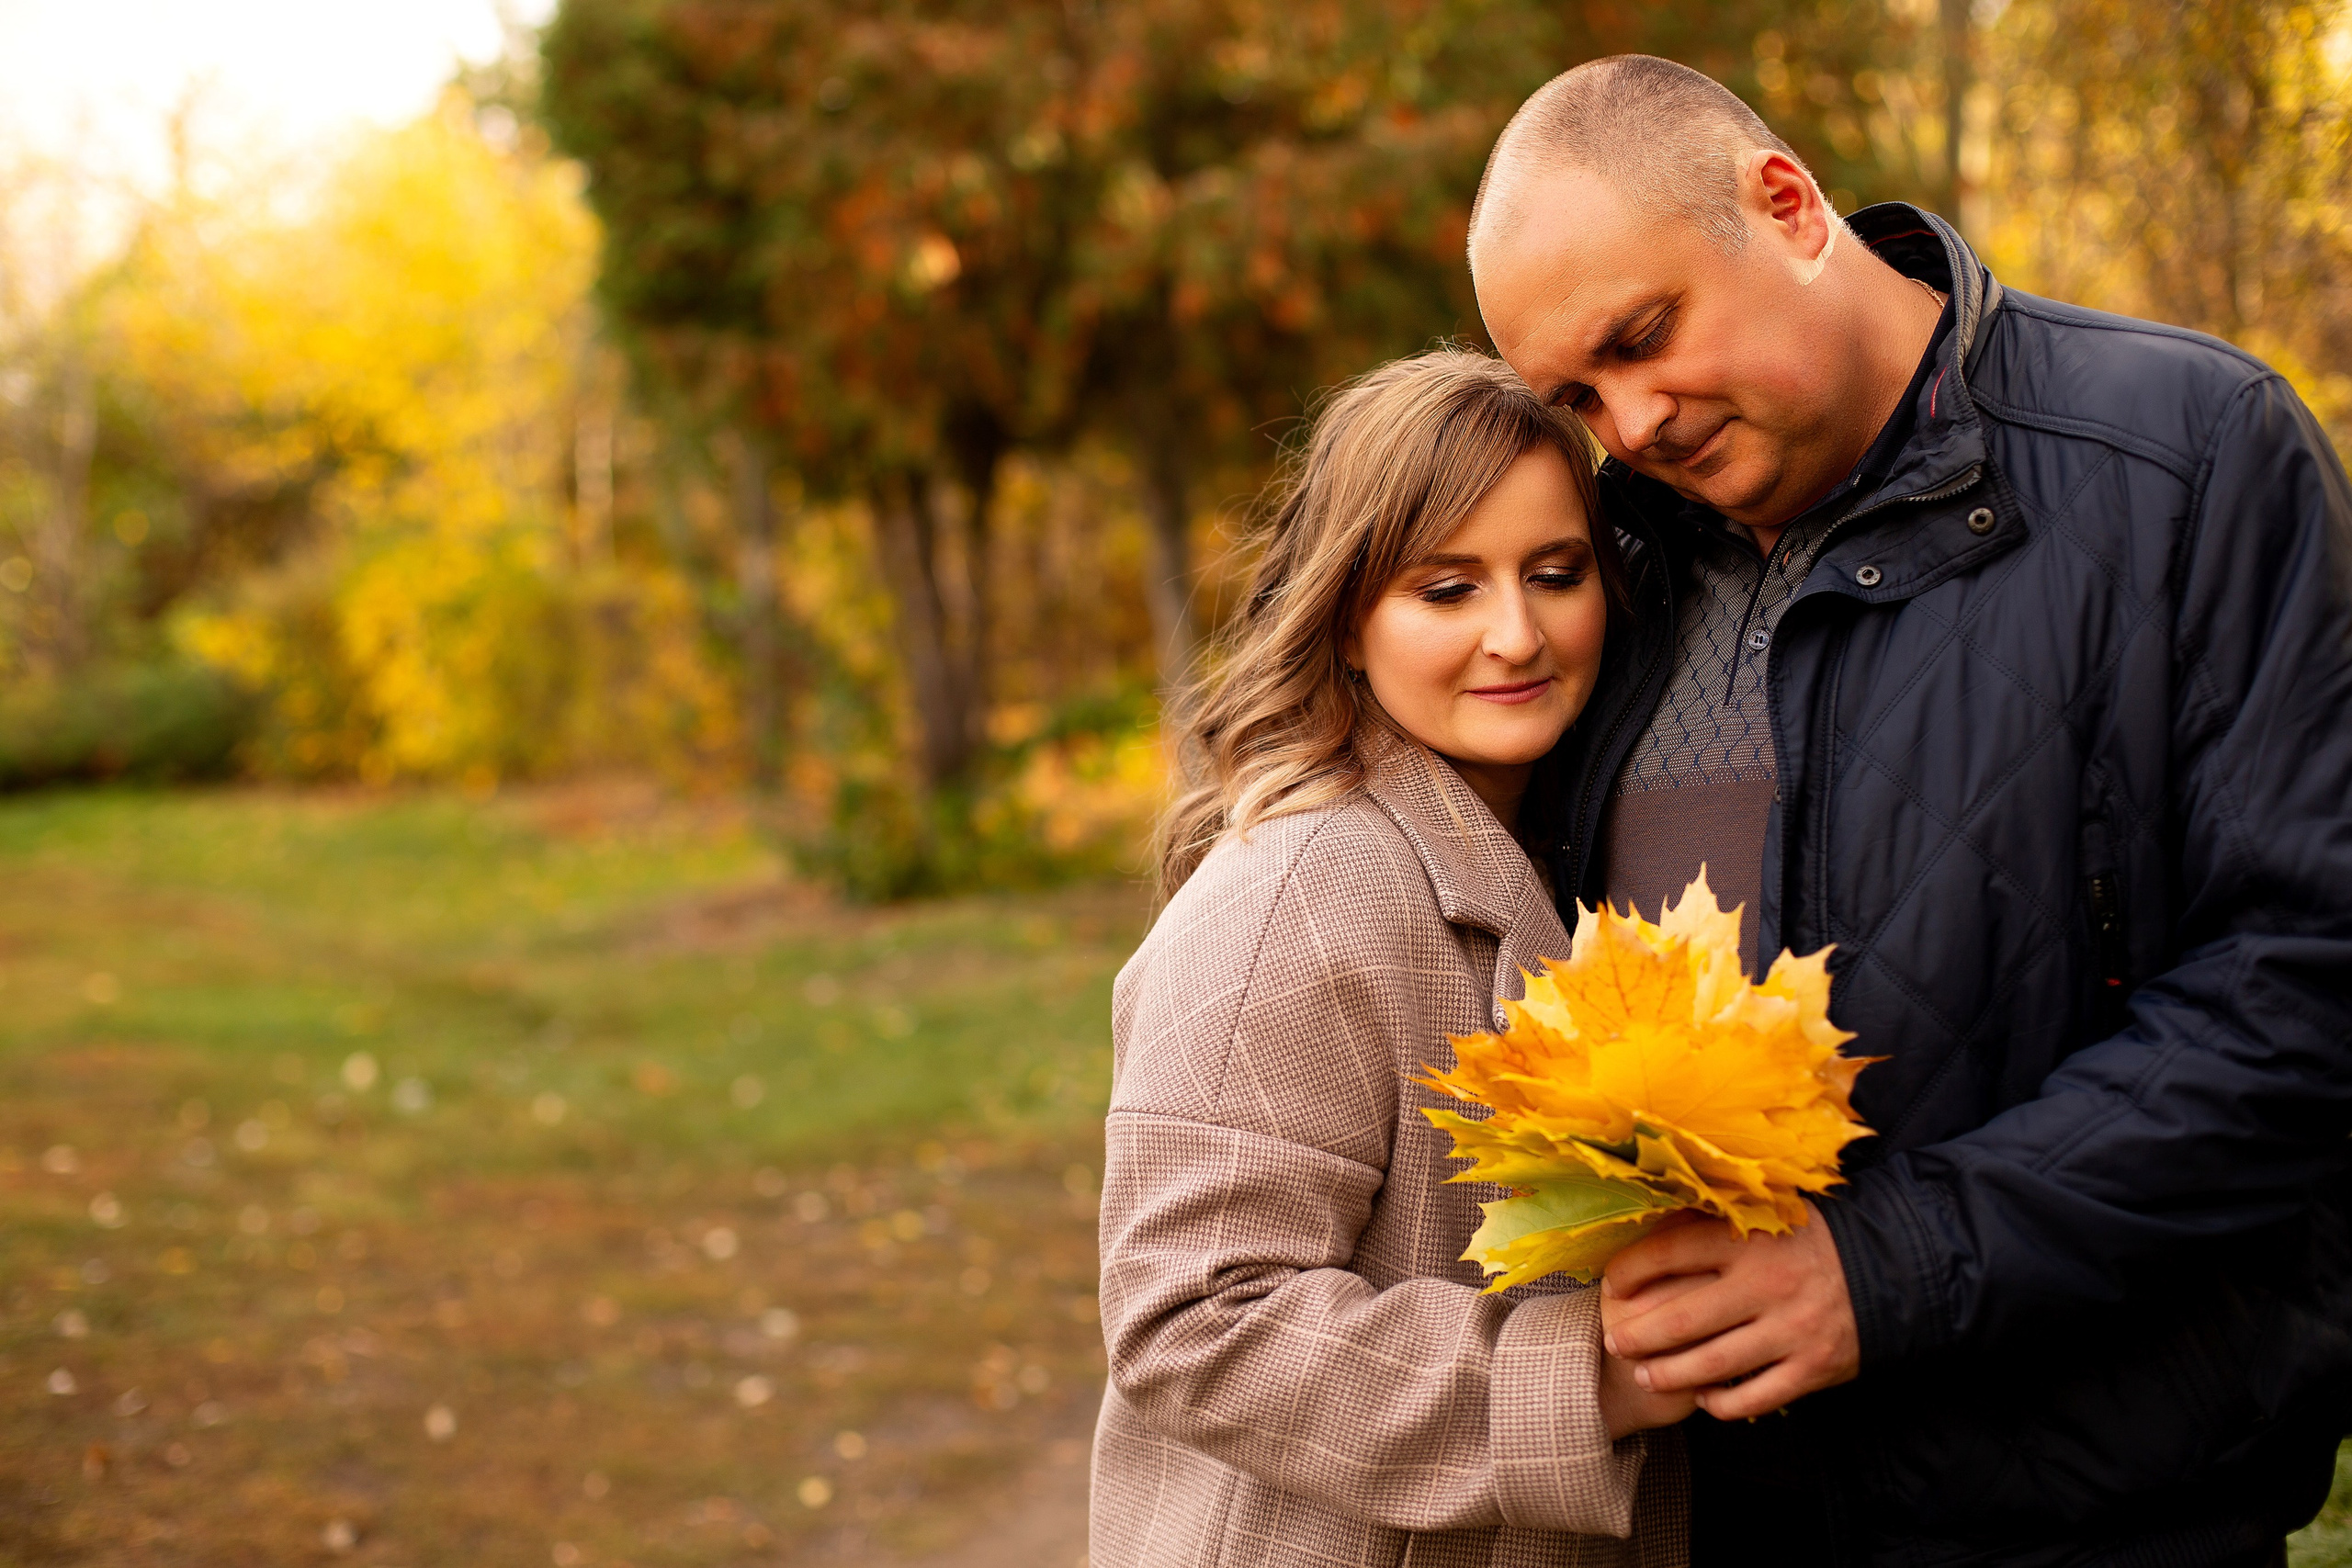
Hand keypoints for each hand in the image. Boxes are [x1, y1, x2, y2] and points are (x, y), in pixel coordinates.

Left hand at [1599, 1205, 1859, 1422]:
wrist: (1892, 1268)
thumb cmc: (1811, 1237)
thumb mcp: (1764, 1211)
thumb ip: (1713, 1219)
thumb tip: (1645, 1219)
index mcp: (1748, 1237)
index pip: (1669, 1253)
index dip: (1629, 1270)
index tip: (1611, 1284)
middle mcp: (1766, 1285)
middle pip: (1681, 1320)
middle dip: (1638, 1336)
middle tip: (1615, 1341)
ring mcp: (1791, 1330)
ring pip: (1712, 1365)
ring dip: (1669, 1374)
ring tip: (1647, 1374)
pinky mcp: (1814, 1367)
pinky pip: (1754, 1397)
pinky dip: (1723, 1402)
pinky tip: (1704, 1397)